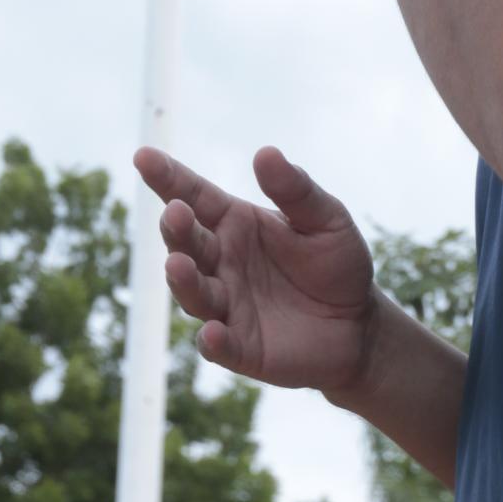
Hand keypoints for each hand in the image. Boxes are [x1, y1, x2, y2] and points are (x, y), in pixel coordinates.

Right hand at [132, 144, 378, 394]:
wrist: (358, 322)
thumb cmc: (336, 259)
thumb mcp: (325, 217)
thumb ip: (295, 190)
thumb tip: (265, 153)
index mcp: (235, 224)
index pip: (195, 197)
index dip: (168, 177)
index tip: (144, 156)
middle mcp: (221, 263)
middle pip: (188, 243)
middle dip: (177, 229)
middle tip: (175, 213)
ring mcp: (227, 306)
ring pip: (194, 293)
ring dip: (184, 280)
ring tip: (177, 264)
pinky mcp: (241, 348)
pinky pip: (220, 345)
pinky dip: (213, 341)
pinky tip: (212, 333)